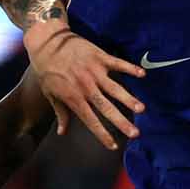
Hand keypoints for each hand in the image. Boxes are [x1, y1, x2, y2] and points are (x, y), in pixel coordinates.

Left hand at [23, 22, 143, 150]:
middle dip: (121, 122)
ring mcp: (94, 72)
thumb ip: (60, 113)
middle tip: (135, 134)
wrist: (47, 42)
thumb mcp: (50, 93)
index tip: (113, 146)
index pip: (91, 121)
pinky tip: (142, 74)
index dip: (102, 134)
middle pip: (107, 108)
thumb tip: (62, 132)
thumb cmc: (47, 69)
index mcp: (74, 98)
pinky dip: (130, 68)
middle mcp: (86, 87)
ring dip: (129, 98)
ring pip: (115, 88)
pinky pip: (118, 63)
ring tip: (141, 108)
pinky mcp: (100, 57)